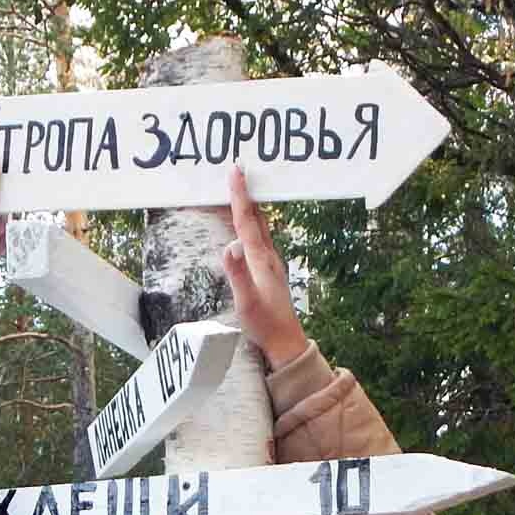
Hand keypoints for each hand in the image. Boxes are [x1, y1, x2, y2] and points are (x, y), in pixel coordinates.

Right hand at [220, 167, 308, 365]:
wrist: (286, 342)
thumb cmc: (264, 324)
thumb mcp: (246, 301)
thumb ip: (236, 274)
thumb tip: (228, 246)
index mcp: (260, 259)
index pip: (246, 221)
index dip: (239, 195)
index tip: (236, 172)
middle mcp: (268, 256)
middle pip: (256, 217)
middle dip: (245, 194)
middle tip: (238, 171)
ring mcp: (271, 263)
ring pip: (260, 226)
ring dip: (250, 207)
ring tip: (242, 191)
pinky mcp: (270, 271)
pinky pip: (260, 238)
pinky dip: (252, 224)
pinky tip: (250, 227)